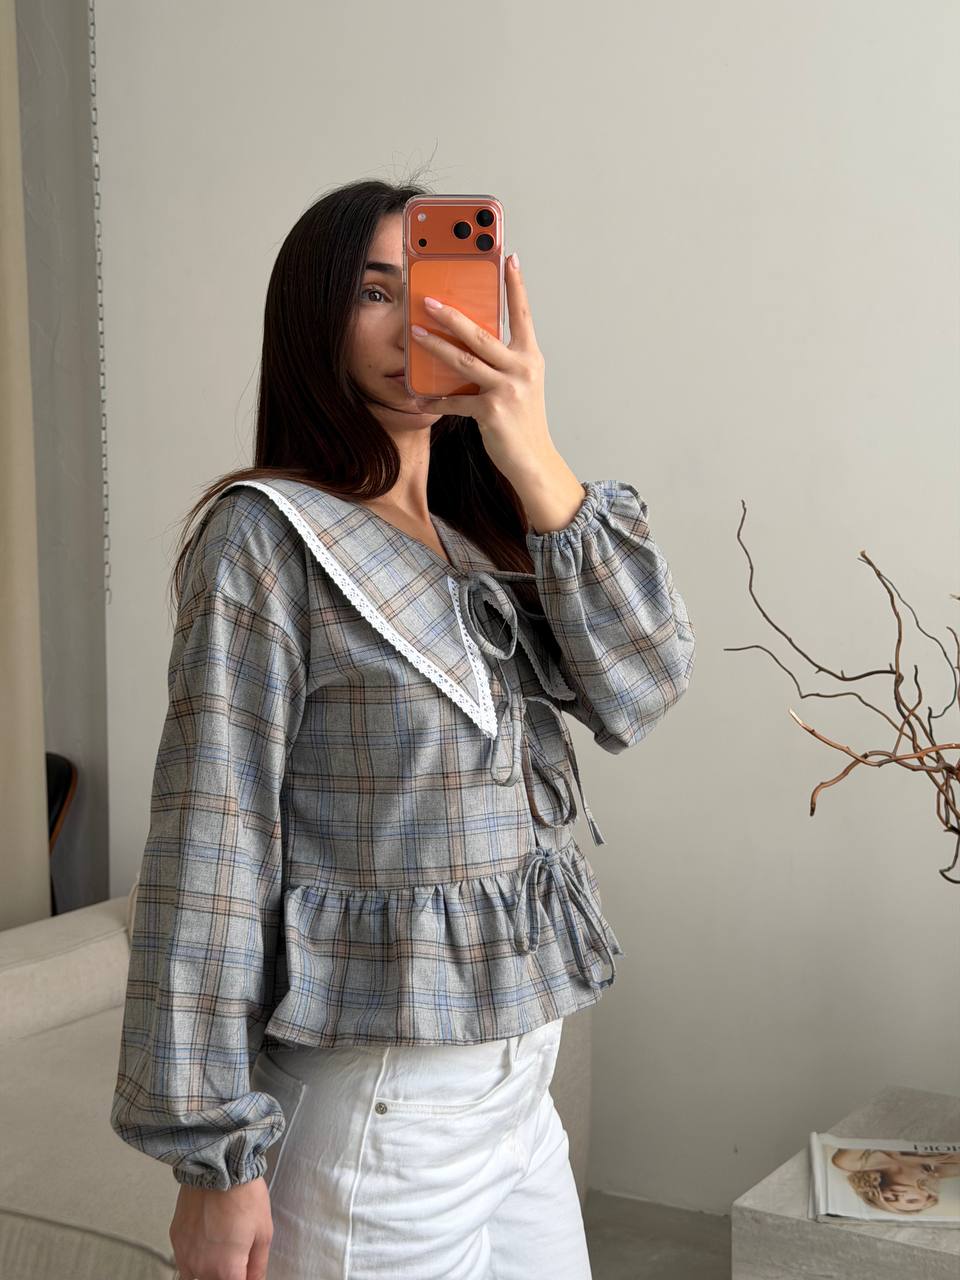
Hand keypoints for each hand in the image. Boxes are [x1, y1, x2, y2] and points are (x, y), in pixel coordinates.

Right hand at [170, 1176, 272, 1279]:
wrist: (219, 1167)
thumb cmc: (243, 1194)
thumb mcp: (263, 1233)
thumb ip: (258, 1267)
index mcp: (227, 1270)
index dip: (243, 1279)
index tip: (245, 1272)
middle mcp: (203, 1268)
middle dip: (228, 1274)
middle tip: (237, 1254)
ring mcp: (186, 1255)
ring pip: (197, 1277)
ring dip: (210, 1270)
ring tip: (222, 1249)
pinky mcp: (176, 1240)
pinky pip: (184, 1261)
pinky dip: (195, 1259)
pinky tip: (207, 1242)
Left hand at [409, 252, 558, 487]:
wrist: (533, 459)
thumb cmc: (522, 420)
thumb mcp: (520, 383)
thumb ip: (502, 360)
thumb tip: (470, 339)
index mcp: (530, 357)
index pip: (522, 314)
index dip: (516, 285)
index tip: (510, 257)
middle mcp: (522, 368)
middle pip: (481, 334)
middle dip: (451, 315)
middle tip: (427, 300)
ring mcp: (507, 389)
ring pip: (464, 361)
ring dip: (435, 346)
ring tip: (415, 333)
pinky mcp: (492, 411)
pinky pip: (457, 400)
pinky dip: (437, 400)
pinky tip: (420, 399)